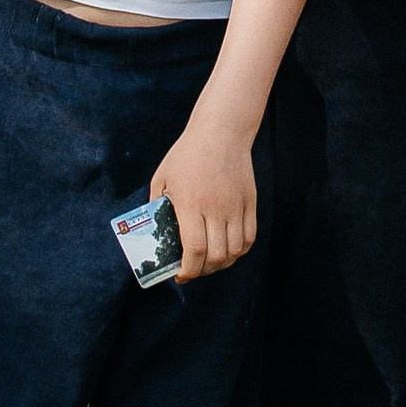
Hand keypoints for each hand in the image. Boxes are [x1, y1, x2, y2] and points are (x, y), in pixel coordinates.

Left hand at [153, 113, 256, 282]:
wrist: (221, 131)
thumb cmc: (187, 153)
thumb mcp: (162, 177)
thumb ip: (157, 206)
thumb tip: (155, 232)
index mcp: (191, 204)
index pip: (194, 251)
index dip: (188, 271)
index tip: (180, 274)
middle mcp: (216, 209)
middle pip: (217, 256)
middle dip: (203, 271)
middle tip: (193, 269)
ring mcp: (236, 206)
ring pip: (235, 251)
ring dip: (222, 263)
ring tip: (210, 261)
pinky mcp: (250, 202)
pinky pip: (249, 237)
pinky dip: (239, 251)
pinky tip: (228, 249)